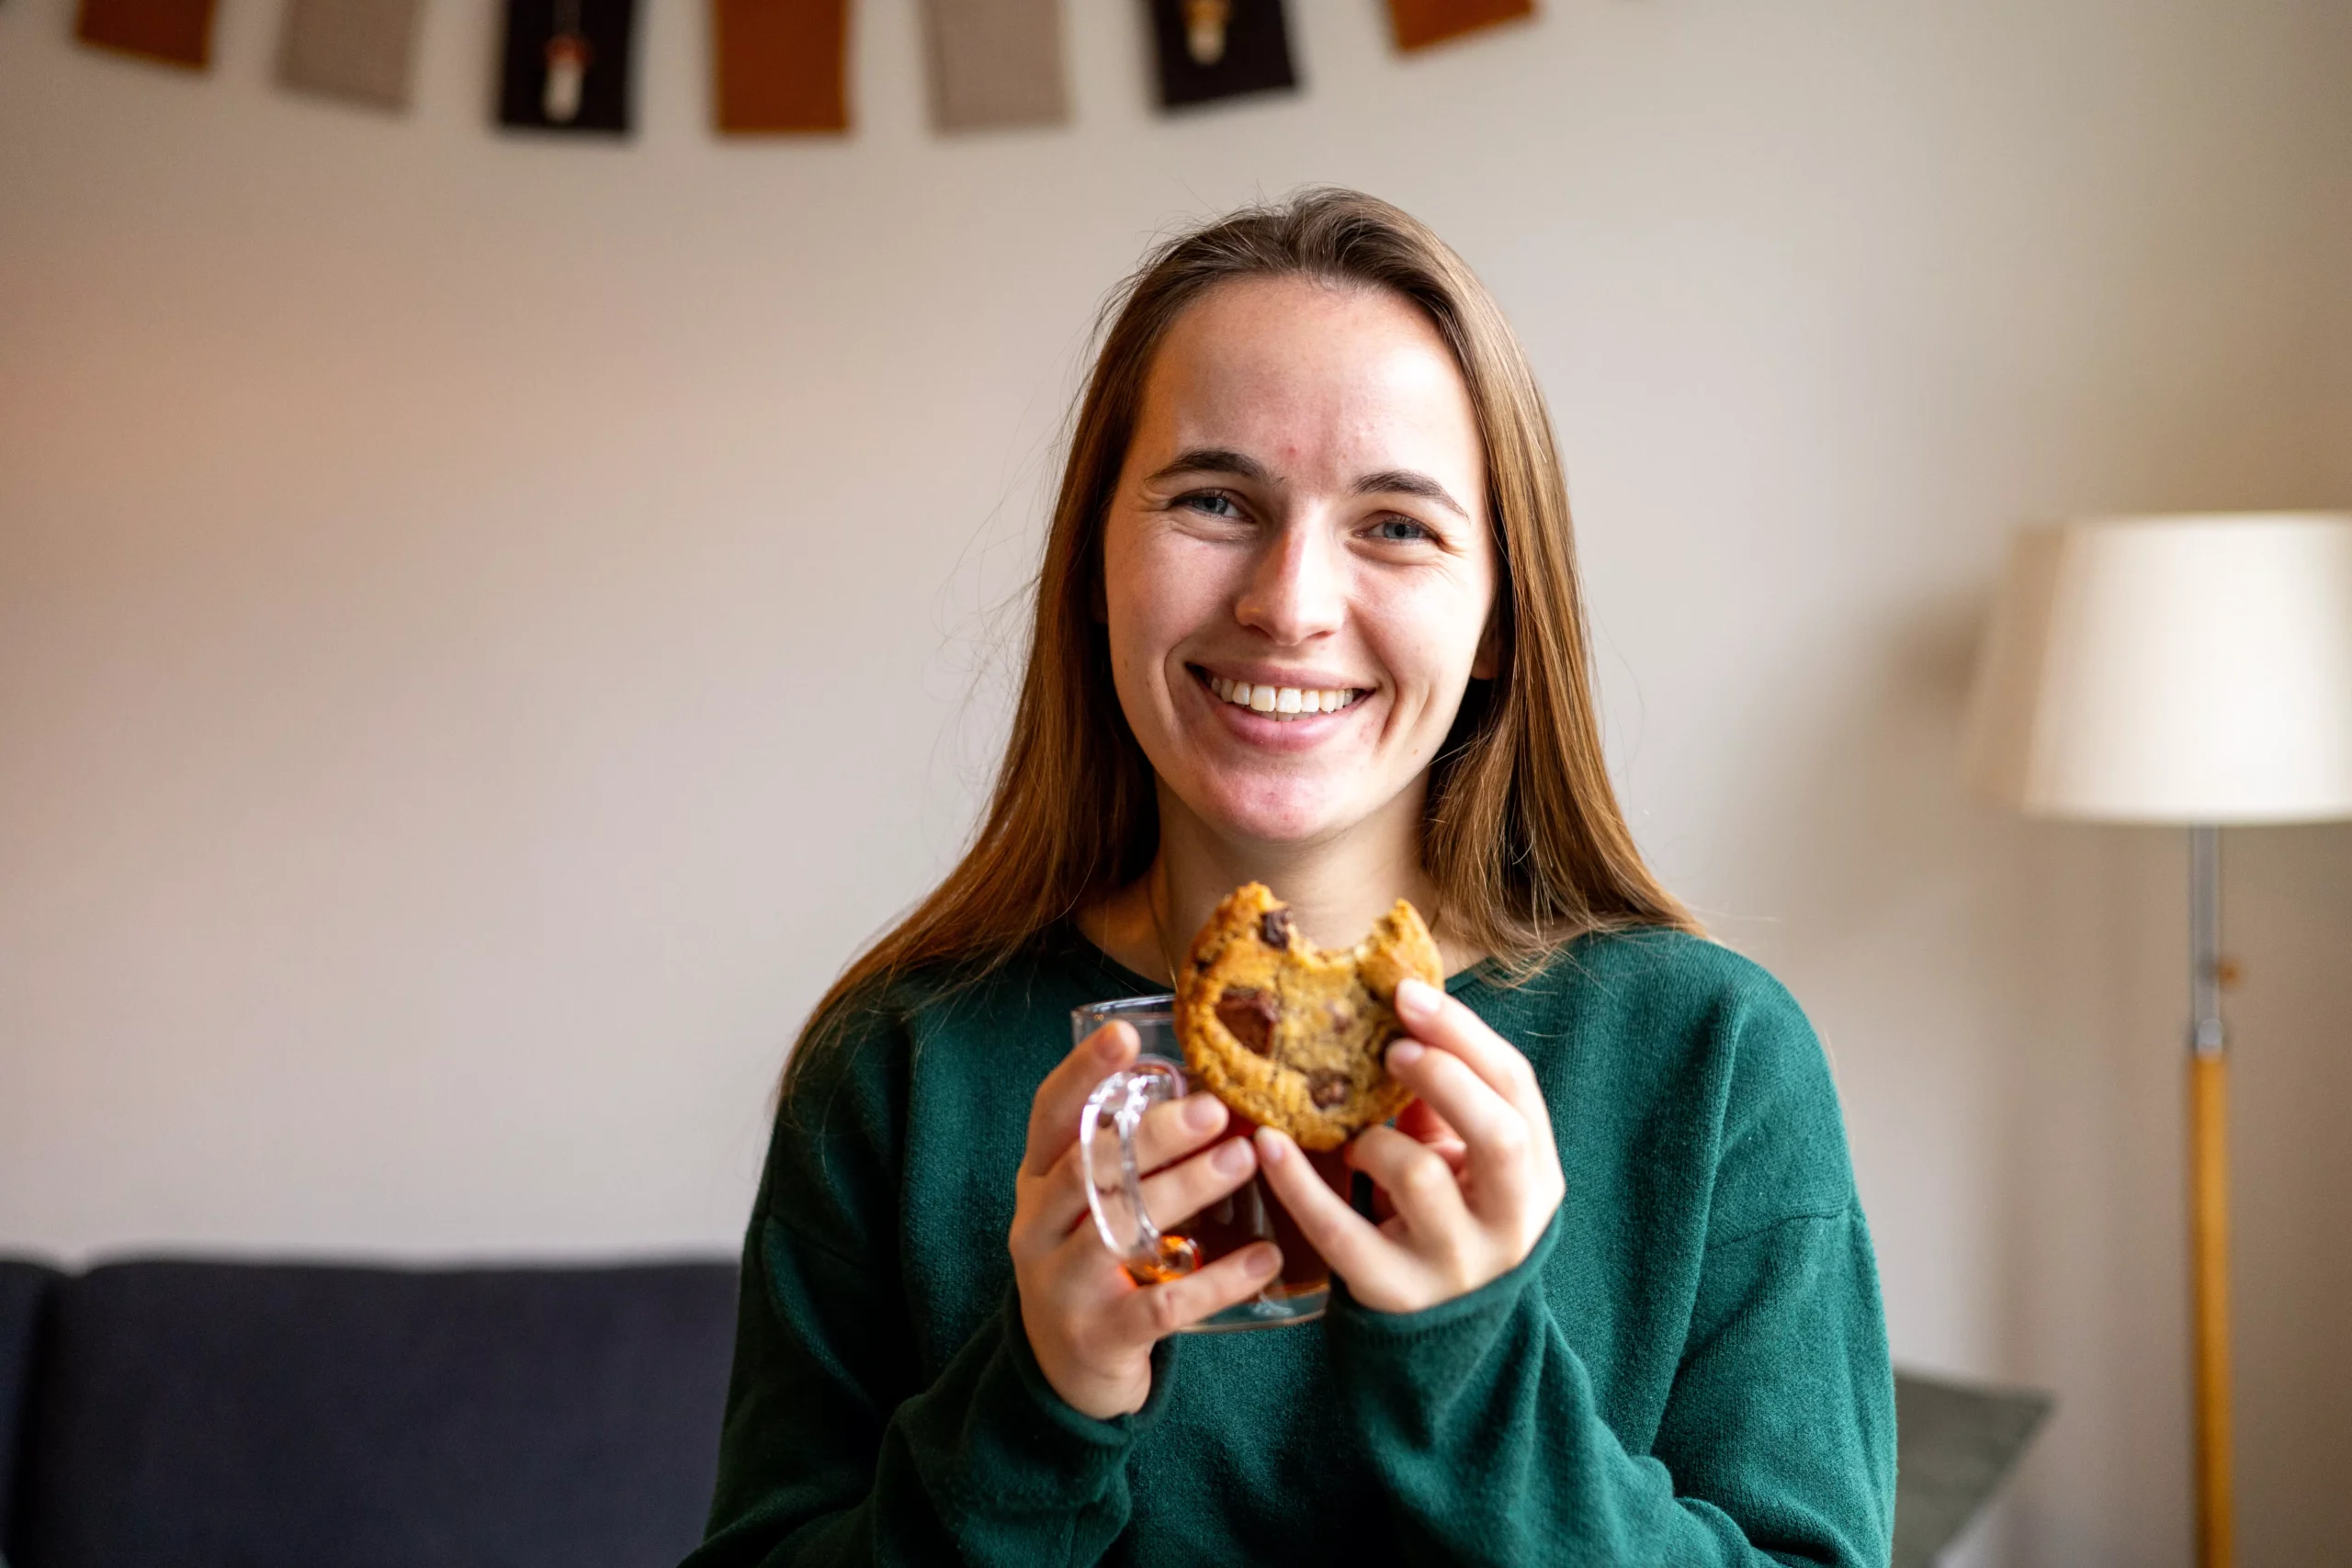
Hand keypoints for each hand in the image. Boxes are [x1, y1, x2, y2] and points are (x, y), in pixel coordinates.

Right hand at [1009, 1022, 1282, 1418]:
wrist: (1065, 1373)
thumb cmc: (1092, 1263)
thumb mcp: (1085, 1206)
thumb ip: (1120, 1154)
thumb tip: (1195, 1079)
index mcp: (1035, 1181)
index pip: (1050, 1115)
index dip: (1083, 1072)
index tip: (1126, 1033)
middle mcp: (1037, 1227)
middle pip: (1088, 1168)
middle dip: (1154, 1134)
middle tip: (1216, 1108)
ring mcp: (1063, 1284)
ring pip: (1120, 1228)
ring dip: (1186, 1189)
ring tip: (1245, 1160)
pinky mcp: (1100, 1335)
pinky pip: (1164, 1303)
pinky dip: (1217, 1279)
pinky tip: (1265, 1257)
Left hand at [1254, 978, 1562, 1314]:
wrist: (1437, 1323)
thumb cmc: (1448, 1211)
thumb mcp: (1464, 1156)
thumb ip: (1444, 1096)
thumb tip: (1392, 1008)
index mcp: (1537, 1175)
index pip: (1516, 1088)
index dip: (1463, 1034)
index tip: (1406, 993)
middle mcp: (1509, 1222)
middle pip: (1497, 1135)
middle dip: (1443, 1076)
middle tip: (1391, 1048)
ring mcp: (1454, 1263)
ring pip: (1419, 1178)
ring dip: (1374, 1139)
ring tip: (1352, 1136)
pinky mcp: (1393, 1290)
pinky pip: (1339, 1230)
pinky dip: (1297, 1181)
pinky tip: (1266, 1142)